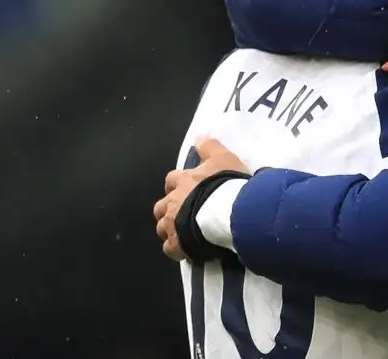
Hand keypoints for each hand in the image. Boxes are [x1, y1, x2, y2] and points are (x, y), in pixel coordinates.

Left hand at [153, 138, 249, 260]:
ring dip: (170, 229)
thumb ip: (210, 147)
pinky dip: (176, 249)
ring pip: (162, 228)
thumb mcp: (223, 158)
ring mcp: (173, 224)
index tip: (184, 189)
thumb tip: (199, 137)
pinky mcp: (178, 243)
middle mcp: (173, 202)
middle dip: (167, 209)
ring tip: (184, 233)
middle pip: (160, 206)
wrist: (227, 210)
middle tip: (182, 213)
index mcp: (183, 181)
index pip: (172, 180)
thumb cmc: (225, 184)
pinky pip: (170, 248)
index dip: (176, 185)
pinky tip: (186, 250)